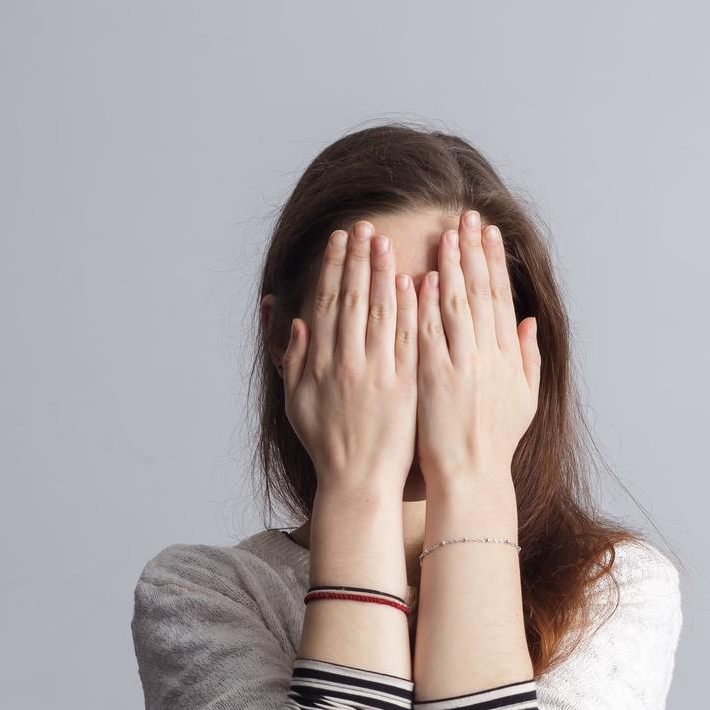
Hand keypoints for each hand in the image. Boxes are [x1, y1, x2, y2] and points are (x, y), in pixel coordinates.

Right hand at [279, 220, 417, 493]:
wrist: (358, 482)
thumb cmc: (327, 446)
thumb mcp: (297, 404)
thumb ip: (294, 363)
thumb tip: (298, 325)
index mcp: (320, 363)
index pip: (328, 303)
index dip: (334, 267)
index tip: (340, 240)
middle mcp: (347, 363)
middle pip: (353, 299)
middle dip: (359, 259)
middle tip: (365, 226)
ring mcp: (377, 373)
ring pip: (380, 312)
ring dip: (383, 273)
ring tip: (386, 241)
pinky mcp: (404, 386)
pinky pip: (407, 339)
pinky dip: (410, 309)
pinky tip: (415, 281)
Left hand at [414, 209, 541, 488]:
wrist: (472, 476)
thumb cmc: (495, 443)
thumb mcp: (525, 400)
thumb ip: (528, 358)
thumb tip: (529, 322)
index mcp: (508, 357)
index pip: (500, 297)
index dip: (494, 261)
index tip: (488, 232)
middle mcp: (487, 356)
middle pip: (480, 292)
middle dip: (473, 250)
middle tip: (467, 216)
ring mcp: (461, 365)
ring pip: (456, 305)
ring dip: (451, 267)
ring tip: (445, 233)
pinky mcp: (434, 378)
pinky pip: (430, 334)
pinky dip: (428, 306)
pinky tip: (424, 277)